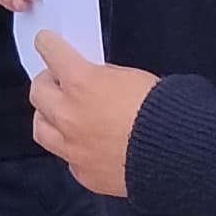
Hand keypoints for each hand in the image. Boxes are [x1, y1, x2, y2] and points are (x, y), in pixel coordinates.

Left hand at [29, 35, 158, 198]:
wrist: (178, 153)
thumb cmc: (164, 111)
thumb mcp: (132, 76)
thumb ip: (103, 76)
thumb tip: (92, 78)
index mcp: (81, 83)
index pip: (51, 53)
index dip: (48, 45)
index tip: (46, 42)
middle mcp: (69, 115)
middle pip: (37, 92)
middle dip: (46, 83)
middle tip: (56, 81)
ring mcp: (73, 148)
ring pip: (41, 129)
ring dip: (48, 117)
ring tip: (59, 114)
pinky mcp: (84, 173)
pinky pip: (66, 158)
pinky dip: (72, 149)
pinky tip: (85, 145)